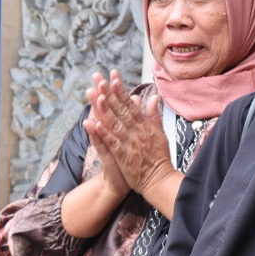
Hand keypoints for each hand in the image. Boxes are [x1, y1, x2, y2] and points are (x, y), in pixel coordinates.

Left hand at [86, 71, 174, 198]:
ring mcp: (129, 143)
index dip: (120, 89)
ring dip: (104, 109)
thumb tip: (152, 97)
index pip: (130, 103)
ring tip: (95, 95)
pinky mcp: (124, 156)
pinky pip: (112, 143)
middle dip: (108, 92)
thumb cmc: (158, 157)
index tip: (112, 75)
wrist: (159, 180)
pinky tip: (95, 124)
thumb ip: (153, 115)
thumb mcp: (159, 133)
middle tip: (98, 77)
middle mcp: (136, 131)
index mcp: (143, 125)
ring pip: (115, 123)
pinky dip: (104, 133)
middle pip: (120, 109)